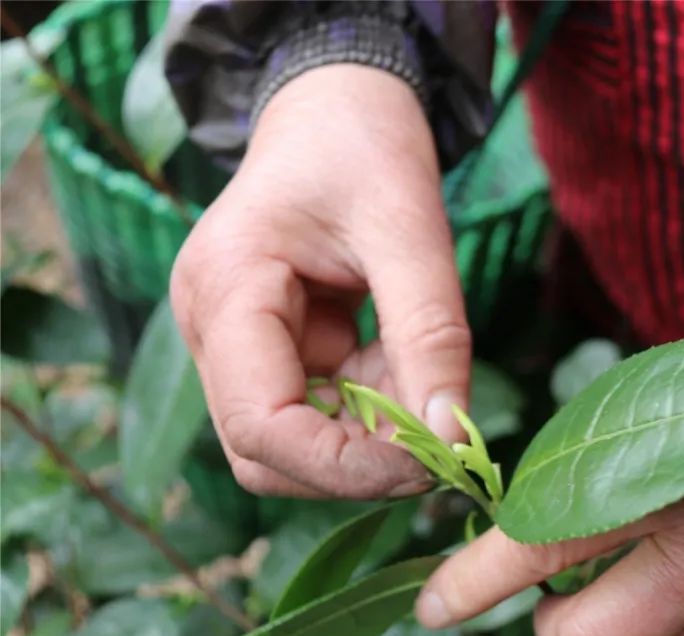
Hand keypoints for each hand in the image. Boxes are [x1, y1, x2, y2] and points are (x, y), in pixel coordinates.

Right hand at [171, 65, 468, 498]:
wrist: (338, 106)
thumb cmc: (364, 146)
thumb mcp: (410, 229)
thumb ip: (430, 334)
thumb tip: (453, 436)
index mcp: (225, 292)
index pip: (259, 428)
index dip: (345, 465)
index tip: (431, 459)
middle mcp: (214, 330)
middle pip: (267, 454)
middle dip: (358, 463)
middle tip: (441, 443)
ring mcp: (238, 344)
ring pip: (295, 444)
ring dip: (370, 439)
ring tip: (429, 388)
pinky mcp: (272, 350)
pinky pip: (320, 412)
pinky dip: (373, 411)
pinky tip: (409, 371)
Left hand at [415, 284, 683, 635]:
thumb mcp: (650, 396)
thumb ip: (593, 472)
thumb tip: (528, 546)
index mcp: (668, 465)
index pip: (544, 543)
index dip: (476, 584)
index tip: (436, 607)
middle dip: (552, 633)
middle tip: (551, 607)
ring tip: (609, 616)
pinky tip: (668, 624)